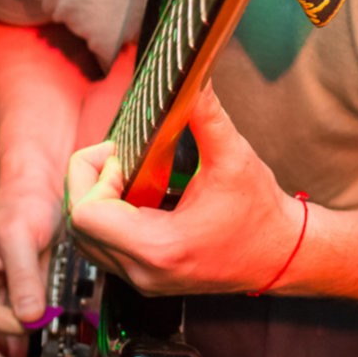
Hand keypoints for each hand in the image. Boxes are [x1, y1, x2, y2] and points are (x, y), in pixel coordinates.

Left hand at [65, 84, 303, 296]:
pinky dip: (106, 216)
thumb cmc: (260, 213)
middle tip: (121, 158)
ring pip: (84, 239)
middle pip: (76, 227)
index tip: (125, 157)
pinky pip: (102, 247)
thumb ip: (206, 114)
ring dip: (94, 199)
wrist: (281, 254)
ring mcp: (142, 279)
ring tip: (127, 174)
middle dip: (89, 182)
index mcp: (160, 247)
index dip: (96, 176)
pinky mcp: (145, 277)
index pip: (85, 216)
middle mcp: (143, 272)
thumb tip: (190, 77)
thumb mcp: (234, 157)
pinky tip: (134, 194)